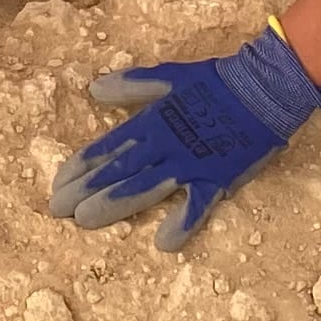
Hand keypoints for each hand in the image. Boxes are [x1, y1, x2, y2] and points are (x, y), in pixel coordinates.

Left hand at [47, 26, 320, 251]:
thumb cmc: (216, 83)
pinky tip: (164, 243)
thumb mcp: (169, 77)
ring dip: (114, 204)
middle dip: (85, 190)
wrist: (264, 89)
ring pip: (144, 187)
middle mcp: (164, 146)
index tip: (56, 184)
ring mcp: (189, 163)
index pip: (109, 148)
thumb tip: (94, 89)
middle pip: (118, 171)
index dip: (81, 166)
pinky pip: (198, 205)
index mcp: (152, 123)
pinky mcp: (217, 178)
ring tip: (85, 221)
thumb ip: (132, 86)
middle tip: (56, 209)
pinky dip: (182, 222)